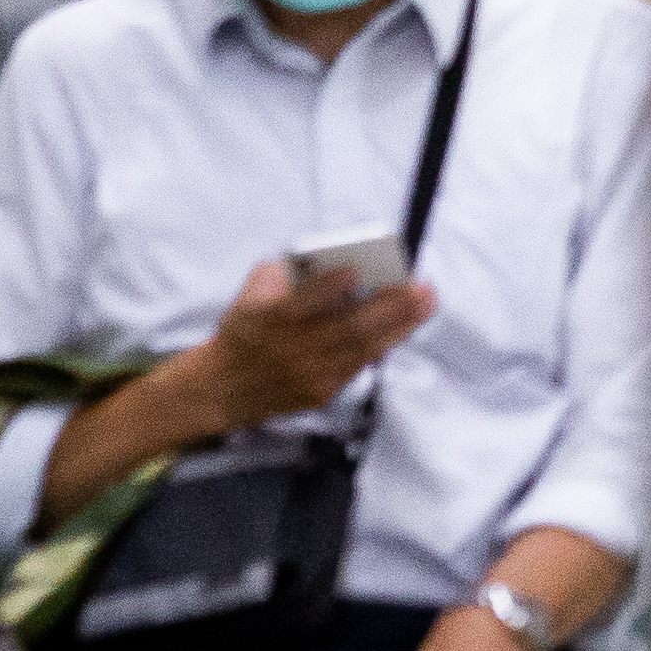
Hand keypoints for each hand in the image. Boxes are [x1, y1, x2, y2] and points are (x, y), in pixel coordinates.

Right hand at [194, 251, 431, 430]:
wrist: (224, 388)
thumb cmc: (245, 330)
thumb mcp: (248, 296)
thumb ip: (283, 275)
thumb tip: (325, 259)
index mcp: (268, 320)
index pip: (301, 303)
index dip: (327, 287)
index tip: (354, 269)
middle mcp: (291, 350)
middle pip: (347, 329)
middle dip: (389, 307)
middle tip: (421, 287)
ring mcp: (309, 374)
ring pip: (362, 348)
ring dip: (399, 325)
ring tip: (426, 302)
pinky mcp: (321, 391)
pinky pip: (359, 364)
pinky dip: (384, 342)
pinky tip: (405, 325)